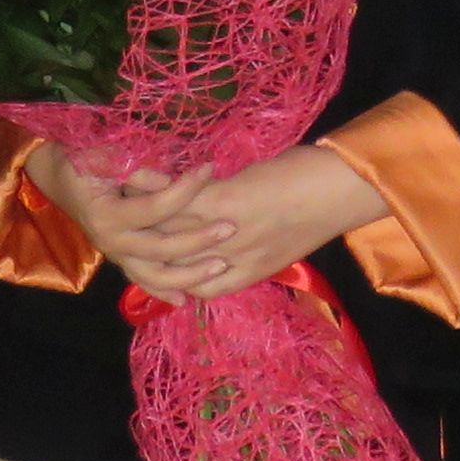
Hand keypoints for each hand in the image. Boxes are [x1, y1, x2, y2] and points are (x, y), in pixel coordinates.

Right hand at [32, 143, 226, 299]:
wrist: (60, 178)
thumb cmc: (85, 163)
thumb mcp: (105, 157)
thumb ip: (134, 170)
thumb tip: (166, 180)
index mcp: (108, 215)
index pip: (157, 207)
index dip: (185, 188)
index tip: (209, 170)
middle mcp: (111, 241)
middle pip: (162, 248)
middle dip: (199, 239)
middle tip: (230, 227)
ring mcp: (116, 255)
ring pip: (155, 275)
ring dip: (190, 274)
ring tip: (221, 266)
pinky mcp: (120, 260)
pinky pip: (144, 281)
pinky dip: (164, 291)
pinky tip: (187, 300)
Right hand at [118, 143, 387, 304]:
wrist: (345, 190)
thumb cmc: (319, 209)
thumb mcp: (281, 241)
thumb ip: (251, 246)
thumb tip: (224, 236)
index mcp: (247, 275)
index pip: (190, 284)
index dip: (158, 271)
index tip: (138, 252)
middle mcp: (232, 262)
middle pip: (170, 258)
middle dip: (139, 240)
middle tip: (113, 220)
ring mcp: (228, 234)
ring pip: (169, 229)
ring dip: (139, 211)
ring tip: (115, 194)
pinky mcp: (229, 204)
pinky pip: (178, 201)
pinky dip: (154, 187)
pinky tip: (134, 176)